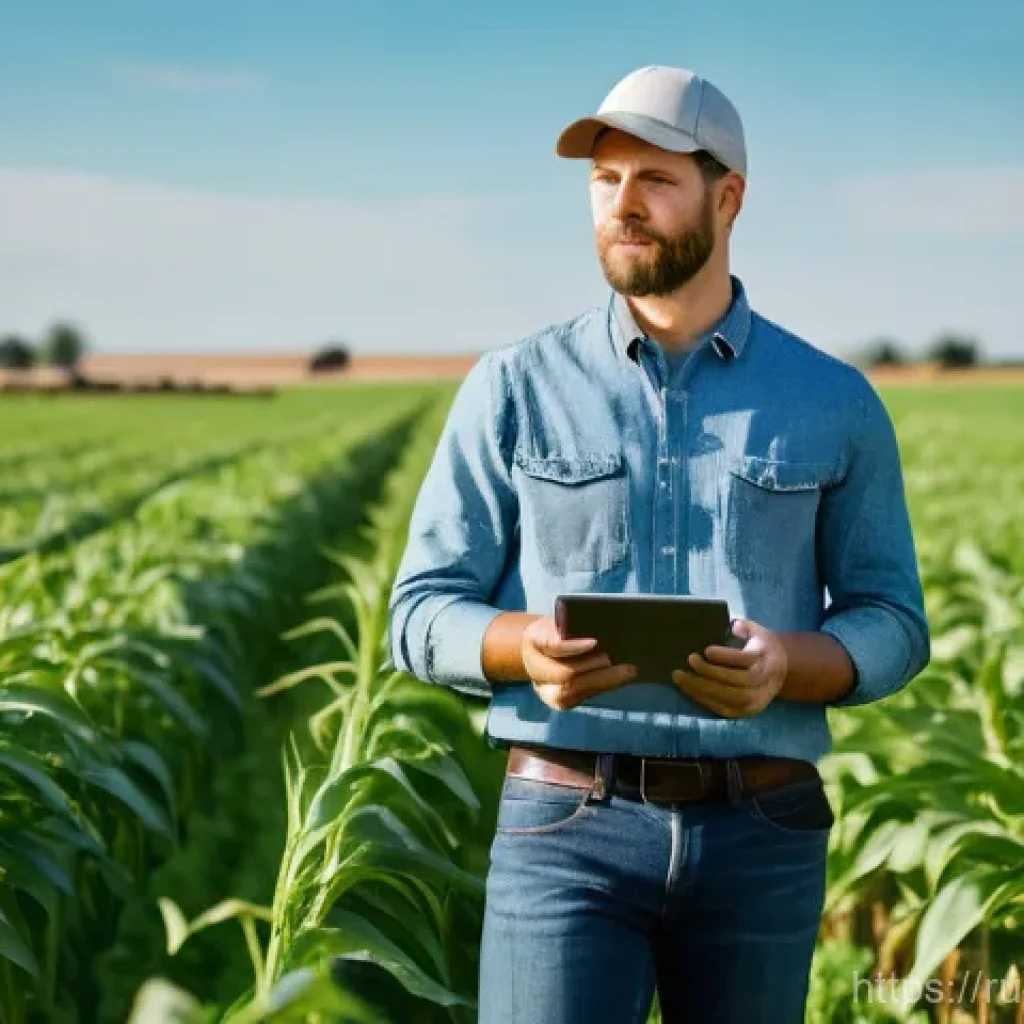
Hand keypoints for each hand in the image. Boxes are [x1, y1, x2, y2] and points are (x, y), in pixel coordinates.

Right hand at [522, 616, 637, 710]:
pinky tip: (621, 678)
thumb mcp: (562, 621)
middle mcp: (535, 667)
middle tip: (620, 662)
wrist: (541, 652)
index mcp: (534, 639)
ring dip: (604, 680)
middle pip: (564, 674)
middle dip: (594, 668)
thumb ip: (575, 624)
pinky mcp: (559, 702)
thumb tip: (607, 627)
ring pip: (573, 691)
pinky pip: (582, 697)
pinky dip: (603, 686)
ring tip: (629, 671)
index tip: (595, 642)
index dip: (573, 646)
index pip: (552, 645)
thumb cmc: (559, 630)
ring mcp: (545, 688)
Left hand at [671, 618, 785, 717]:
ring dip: (702, 688)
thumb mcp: (756, 631)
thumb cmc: (760, 646)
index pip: (746, 659)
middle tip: (689, 661)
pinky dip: (704, 700)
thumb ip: (743, 627)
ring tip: (680, 677)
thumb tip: (730, 626)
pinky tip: (688, 689)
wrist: (782, 670)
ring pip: (729, 698)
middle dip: (709, 673)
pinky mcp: (748, 711)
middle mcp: (764, 680)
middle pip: (737, 681)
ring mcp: (757, 699)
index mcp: (764, 657)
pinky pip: (725, 709)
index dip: (725, 656)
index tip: (706, 650)